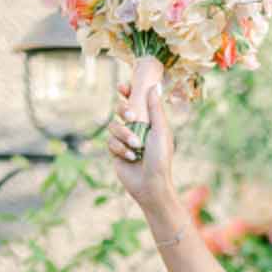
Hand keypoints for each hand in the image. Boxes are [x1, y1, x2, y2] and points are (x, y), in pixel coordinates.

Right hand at [107, 57, 175, 210]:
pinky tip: (131, 158)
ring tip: (136, 146)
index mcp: (149, 122)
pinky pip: (110, 142)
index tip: (122, 87)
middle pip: (120, 109)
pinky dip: (120, 149)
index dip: (127, 92)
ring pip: (113, 126)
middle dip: (123, 110)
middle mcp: (137, 129)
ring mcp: (125, 140)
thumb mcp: (161, 132)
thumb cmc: (160, 159)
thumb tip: (153, 86)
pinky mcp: (116, 152)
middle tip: (131, 116)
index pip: (136, 102)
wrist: (151, 185)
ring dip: (124, 134)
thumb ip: (156, 109)